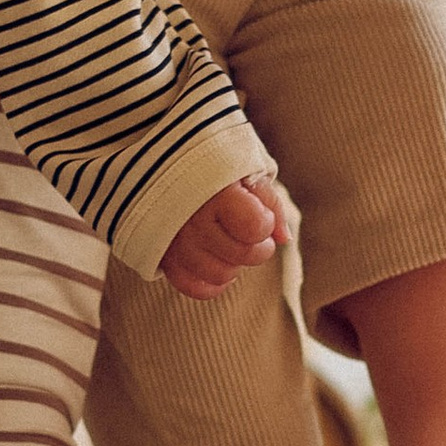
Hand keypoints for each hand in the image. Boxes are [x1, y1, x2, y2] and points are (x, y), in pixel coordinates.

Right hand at [160, 175, 290, 300]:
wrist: (162, 159)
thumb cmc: (213, 162)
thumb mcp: (245, 168)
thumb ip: (269, 201)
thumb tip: (283, 239)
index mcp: (215, 191)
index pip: (254, 227)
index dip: (265, 223)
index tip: (259, 213)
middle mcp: (191, 218)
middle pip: (242, 256)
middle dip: (258, 248)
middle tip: (252, 234)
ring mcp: (174, 240)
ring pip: (220, 275)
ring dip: (234, 264)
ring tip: (231, 243)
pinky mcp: (162, 255)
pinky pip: (193, 286)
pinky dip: (211, 282)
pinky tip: (217, 261)